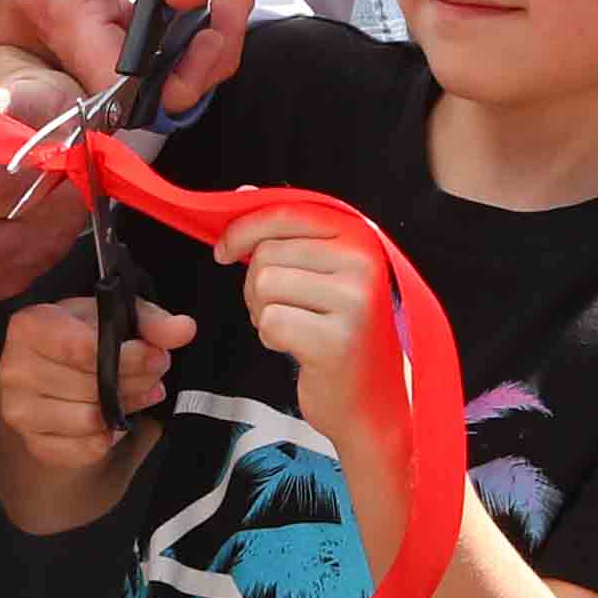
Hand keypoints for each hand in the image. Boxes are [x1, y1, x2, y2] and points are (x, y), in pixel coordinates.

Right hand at [0, 0, 250, 111]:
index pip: (120, 86)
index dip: (181, 77)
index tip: (219, 32)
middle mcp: (30, 26)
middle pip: (122, 89)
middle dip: (192, 60)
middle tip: (232, 6)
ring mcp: (28, 26)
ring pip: (112, 72)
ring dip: (173, 48)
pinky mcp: (36, 19)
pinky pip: (95, 47)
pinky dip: (142, 34)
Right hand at [0, 294, 179, 478]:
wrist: (45, 376)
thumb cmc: (79, 338)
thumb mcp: (113, 317)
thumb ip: (150, 321)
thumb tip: (184, 329)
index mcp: (29, 326)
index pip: (84, 348)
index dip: (131, 355)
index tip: (158, 356)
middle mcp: (14, 368)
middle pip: (90, 385)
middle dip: (134, 381)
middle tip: (154, 375)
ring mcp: (20, 410)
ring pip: (90, 419)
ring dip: (124, 409)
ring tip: (137, 395)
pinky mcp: (34, 444)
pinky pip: (86, 448)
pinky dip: (109, 437)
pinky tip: (113, 420)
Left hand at [222, 216, 401, 468]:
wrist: (372, 403)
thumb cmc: (341, 335)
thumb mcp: (323, 274)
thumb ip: (287, 233)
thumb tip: (242, 193)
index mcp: (360, 238)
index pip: (287, 213)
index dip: (245, 229)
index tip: (225, 250)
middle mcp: (363, 263)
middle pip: (267, 253)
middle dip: (255, 284)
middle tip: (278, 308)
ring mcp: (354, 301)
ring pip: (264, 285)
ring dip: (262, 311)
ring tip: (292, 327)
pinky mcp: (337, 340)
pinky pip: (270, 322)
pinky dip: (271, 337)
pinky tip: (298, 346)